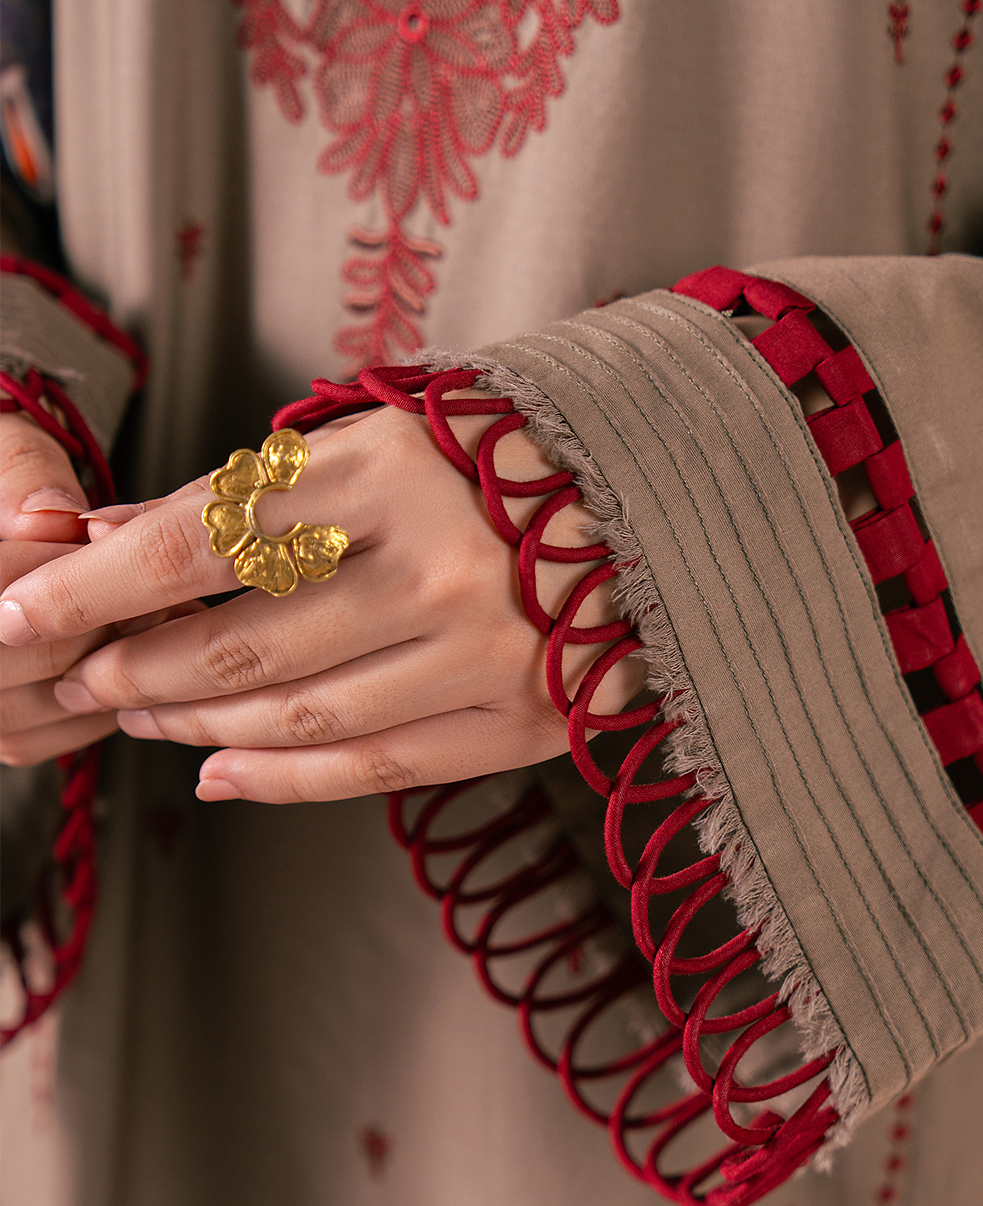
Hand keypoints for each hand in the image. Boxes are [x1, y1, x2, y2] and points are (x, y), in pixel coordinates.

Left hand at [0, 407, 636, 802]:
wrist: (691, 494)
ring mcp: (491, 652)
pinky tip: (217, 774)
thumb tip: (103, 531)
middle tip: (73, 674)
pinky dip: (282, 778)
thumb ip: (252, 485)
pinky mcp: (531, 720)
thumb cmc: (520, 444)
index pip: (201, 537)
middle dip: (129, 665)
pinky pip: (379, 767)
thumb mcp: (388, 427)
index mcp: (396, 464)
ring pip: (298, 715)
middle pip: (237, 641)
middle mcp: (440, 564)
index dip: (90, 585)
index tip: (14, 616)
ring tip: (136, 711)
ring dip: (193, 721)